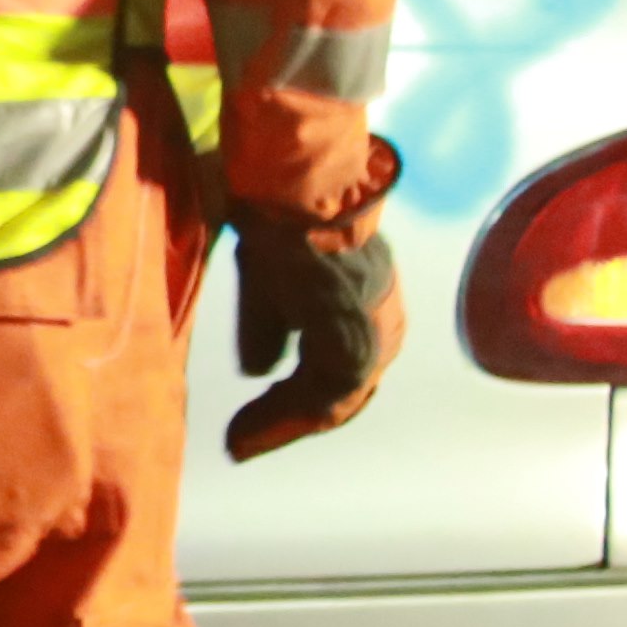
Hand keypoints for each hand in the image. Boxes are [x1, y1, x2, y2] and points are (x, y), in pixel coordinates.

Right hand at [223, 148, 405, 462]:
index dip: (297, 401)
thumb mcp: (269, 274)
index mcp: (366, 302)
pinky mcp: (353, 334)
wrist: (293, 184)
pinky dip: (284, 417)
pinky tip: (248, 430)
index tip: (252, 425)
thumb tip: (261, 367)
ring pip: (336, 397)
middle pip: (344, 391)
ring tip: (244, 441)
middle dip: (294, 419)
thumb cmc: (279, 213)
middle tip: (247, 441)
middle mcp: (382, 320)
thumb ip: (270, 321)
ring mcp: (373, 328)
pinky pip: (324, 394)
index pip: (341, 367)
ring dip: (287, 423)